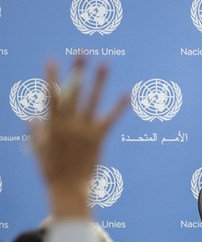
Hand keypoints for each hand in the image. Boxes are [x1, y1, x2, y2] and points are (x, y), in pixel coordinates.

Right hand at [30, 57, 128, 218]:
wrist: (68, 189)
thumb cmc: (51, 171)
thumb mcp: (38, 150)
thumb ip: (36, 132)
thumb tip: (32, 117)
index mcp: (50, 125)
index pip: (51, 95)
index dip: (51, 77)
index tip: (52, 59)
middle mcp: (67, 124)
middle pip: (73, 91)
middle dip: (77, 71)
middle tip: (82, 52)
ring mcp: (83, 130)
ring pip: (92, 100)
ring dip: (99, 81)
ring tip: (105, 63)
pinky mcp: (98, 138)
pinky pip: (110, 118)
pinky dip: (119, 106)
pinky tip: (127, 93)